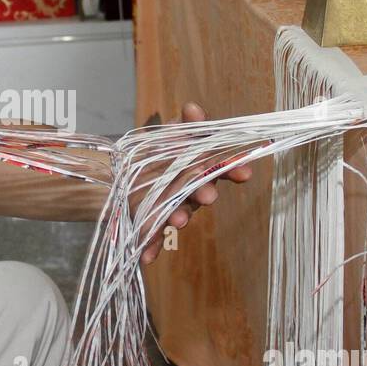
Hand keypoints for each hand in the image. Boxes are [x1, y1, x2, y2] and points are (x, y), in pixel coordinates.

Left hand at [138, 101, 252, 265]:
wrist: (121, 176)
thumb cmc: (157, 154)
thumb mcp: (170, 135)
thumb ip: (184, 126)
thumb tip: (193, 108)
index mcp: (199, 168)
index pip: (221, 168)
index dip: (233, 170)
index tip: (244, 173)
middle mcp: (189, 190)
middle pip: (200, 192)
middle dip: (204, 193)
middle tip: (207, 196)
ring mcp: (172, 207)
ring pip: (179, 213)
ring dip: (180, 216)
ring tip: (178, 219)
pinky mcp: (152, 224)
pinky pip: (153, 237)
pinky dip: (151, 247)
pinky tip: (146, 257)